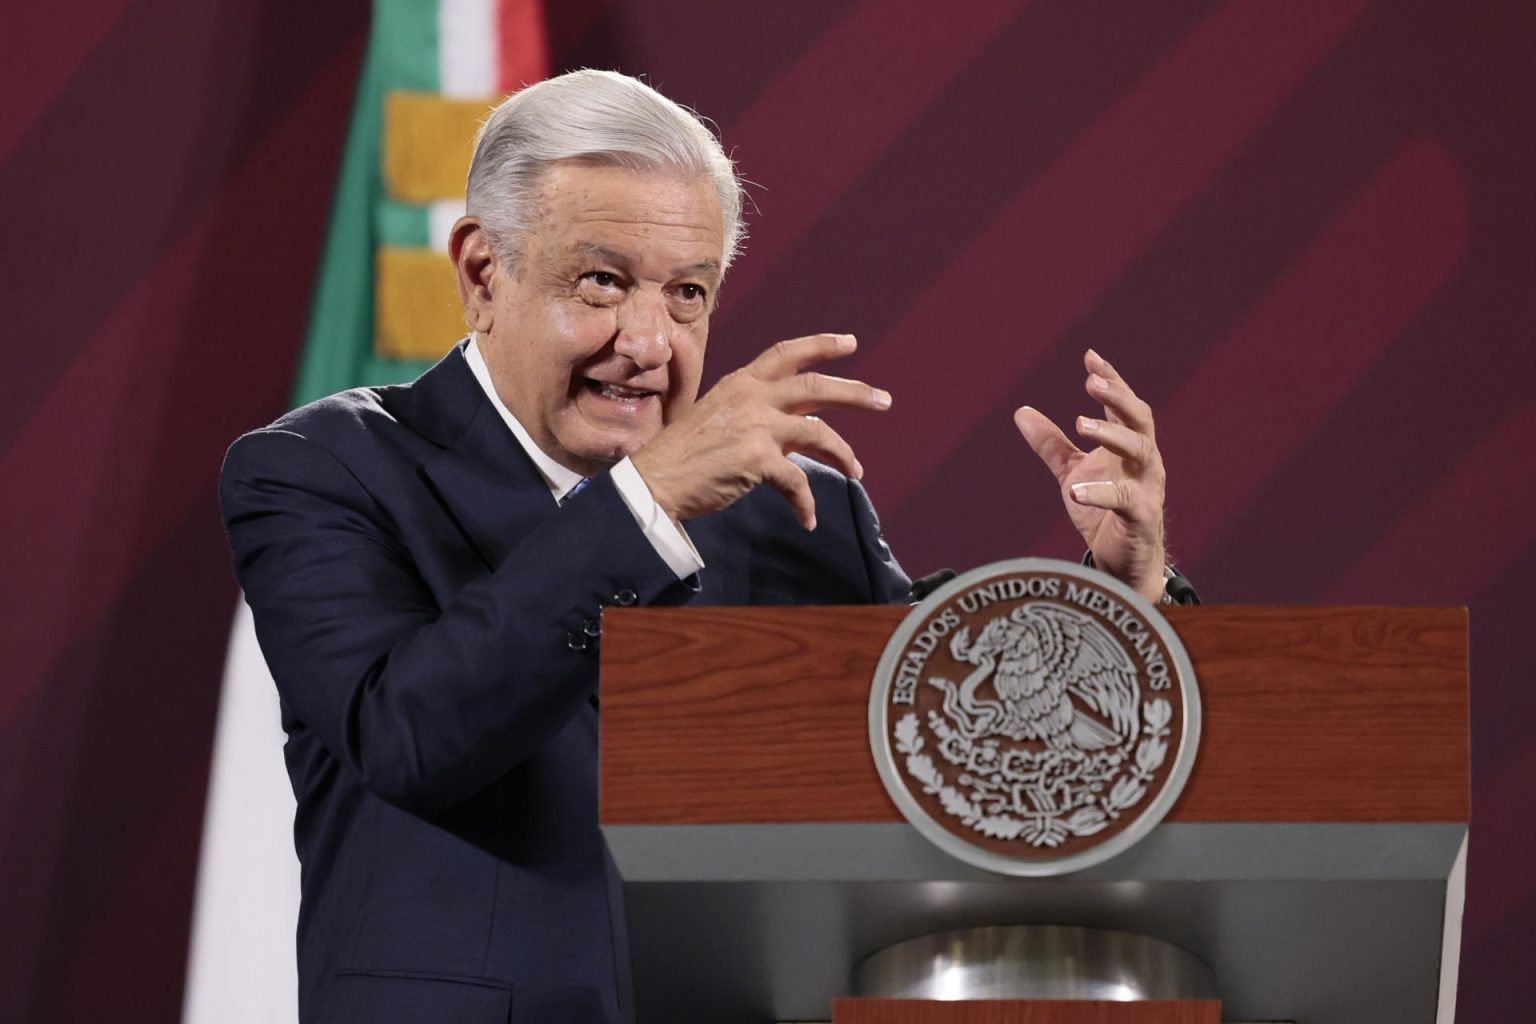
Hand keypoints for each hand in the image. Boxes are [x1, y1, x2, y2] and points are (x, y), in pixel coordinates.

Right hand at [631, 334, 891, 529]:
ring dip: (844, 455)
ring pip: (819, 434)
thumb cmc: (682, 456)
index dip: (821, 345)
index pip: (787, 353)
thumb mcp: (717, 417)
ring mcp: (756, 427)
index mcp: (740, 383)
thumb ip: (755, 414)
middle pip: (817, 386)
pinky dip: (805, 504)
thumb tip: (799, 427)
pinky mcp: (757, 460)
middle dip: (856, 393)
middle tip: (884, 400)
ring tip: (857, 472)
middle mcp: (751, 397)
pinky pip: (797, 483)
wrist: (653, 482)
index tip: (850, 343)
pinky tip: (807, 519)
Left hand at [1014, 350, 1166, 602]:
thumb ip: (1051, 444)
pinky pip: (1125, 500)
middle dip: (1118, 398)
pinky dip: (1100, 493)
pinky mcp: (1142, 518)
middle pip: (1140, 420)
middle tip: (1092, 383)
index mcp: (1130, 447)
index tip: (1090, 357)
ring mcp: (1148, 488)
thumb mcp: (1072, 472)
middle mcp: (1145, 462)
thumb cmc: (1102, 512)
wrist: (1122, 565)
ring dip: (1111, 434)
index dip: (1111, 380)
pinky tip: (1075, 491)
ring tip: (1080, 423)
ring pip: (1140, 451)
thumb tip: (1020, 411)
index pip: (1124, 406)